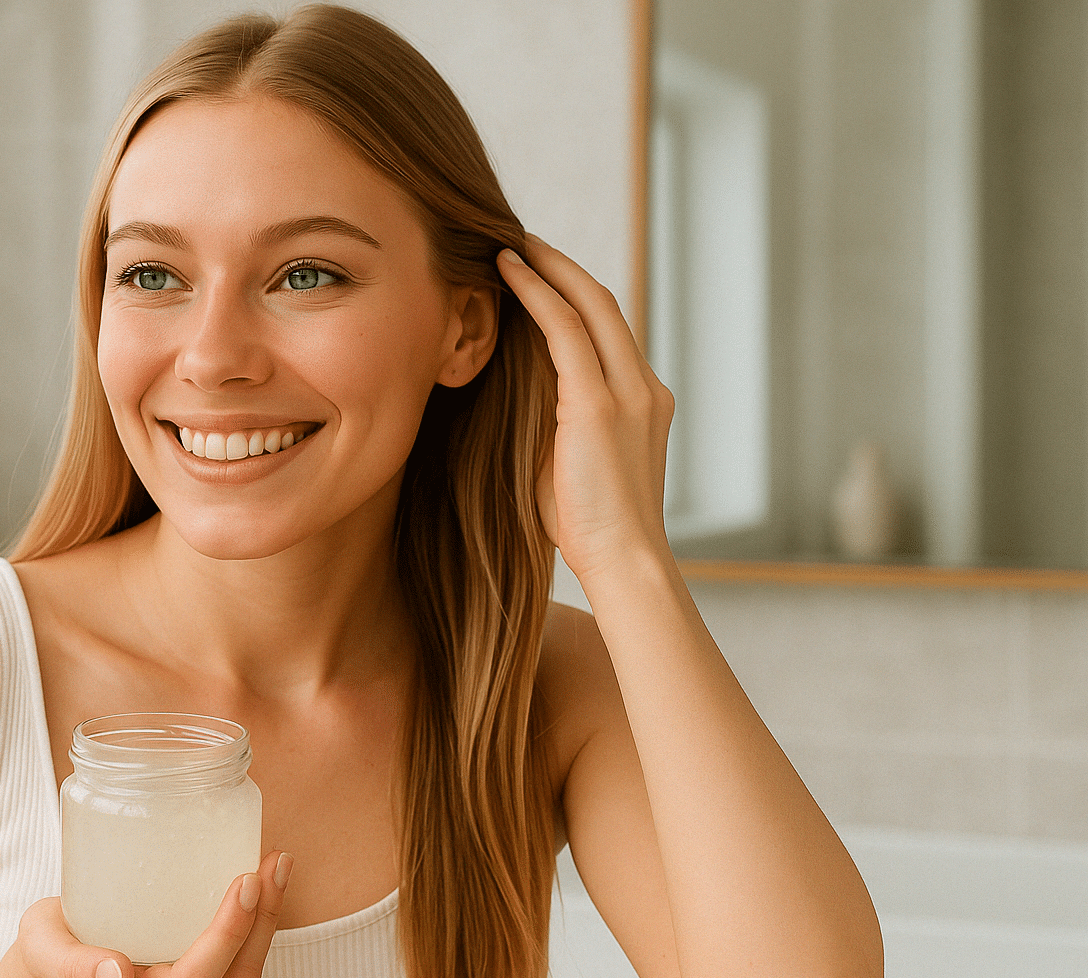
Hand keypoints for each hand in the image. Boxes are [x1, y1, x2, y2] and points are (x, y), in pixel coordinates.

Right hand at [0, 850, 291, 977]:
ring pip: (241, 976)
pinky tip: (260, 886)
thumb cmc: (48, 953)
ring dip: (267, 922)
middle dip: (262, 921)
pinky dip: (255, 927)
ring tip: (277, 866)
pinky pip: (236, 966)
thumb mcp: (43, 950)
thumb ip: (73, 965)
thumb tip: (117, 976)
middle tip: (274, 862)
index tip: (245, 882)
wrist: (48, 970)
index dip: (227, 935)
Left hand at [496, 235, 674, 585]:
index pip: (610, 333)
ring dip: (548, 269)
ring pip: (588, 306)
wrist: (626, 563)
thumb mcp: (571, 467)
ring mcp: (628, 393)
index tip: (542, 276)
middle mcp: (643, 389)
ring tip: (511, 245)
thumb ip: (553, 429)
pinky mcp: (599, 404)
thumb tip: (507, 406)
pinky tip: (508, 272)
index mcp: (644, 404)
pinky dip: (536, 294)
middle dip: (563, 267)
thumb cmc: (590, 532)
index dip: (575, 297)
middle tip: (524, 241)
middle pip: (603, 304)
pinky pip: (564, 330)